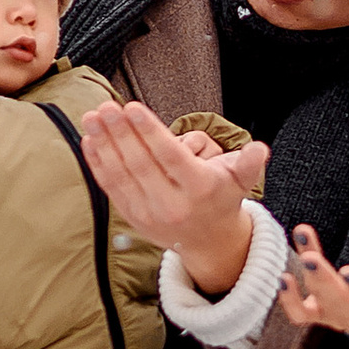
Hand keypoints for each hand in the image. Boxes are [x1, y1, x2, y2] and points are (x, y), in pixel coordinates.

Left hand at [80, 98, 268, 296]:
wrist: (209, 242)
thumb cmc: (222, 198)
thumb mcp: (242, 181)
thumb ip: (249, 163)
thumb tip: (259, 150)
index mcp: (199, 190)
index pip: (170, 156)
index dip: (149, 131)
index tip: (131, 107)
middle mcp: (172, 204)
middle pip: (141, 163)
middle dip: (121, 133)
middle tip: (106, 107)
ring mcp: (149, 213)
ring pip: (121, 174)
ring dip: (104, 144)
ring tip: (92, 117)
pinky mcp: (132, 217)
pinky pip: (111, 187)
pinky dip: (98, 163)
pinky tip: (89, 139)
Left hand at [281, 227, 348, 338]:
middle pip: (339, 304)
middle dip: (323, 280)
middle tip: (311, 258)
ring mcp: (337, 319)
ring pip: (319, 302)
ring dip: (307, 272)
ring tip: (303, 237)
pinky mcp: (320, 314)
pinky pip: (300, 315)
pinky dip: (289, 300)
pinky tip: (282, 277)